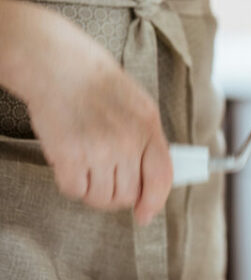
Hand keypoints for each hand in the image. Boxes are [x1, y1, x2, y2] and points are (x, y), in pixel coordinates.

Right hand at [0, 0, 171, 224]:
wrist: (60, 66)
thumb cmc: (99, 83)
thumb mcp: (140, 106)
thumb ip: (149, 140)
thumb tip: (152, 176)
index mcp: (149, 128)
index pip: (162, 178)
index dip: (154, 202)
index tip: (145, 214)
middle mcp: (127, 143)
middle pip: (129, 194)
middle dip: (119, 195)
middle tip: (108, 181)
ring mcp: (98, 151)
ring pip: (102, 198)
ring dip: (95, 191)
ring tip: (89, 170)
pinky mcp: (68, 156)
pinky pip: (75, 191)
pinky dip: (73, 185)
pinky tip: (72, 166)